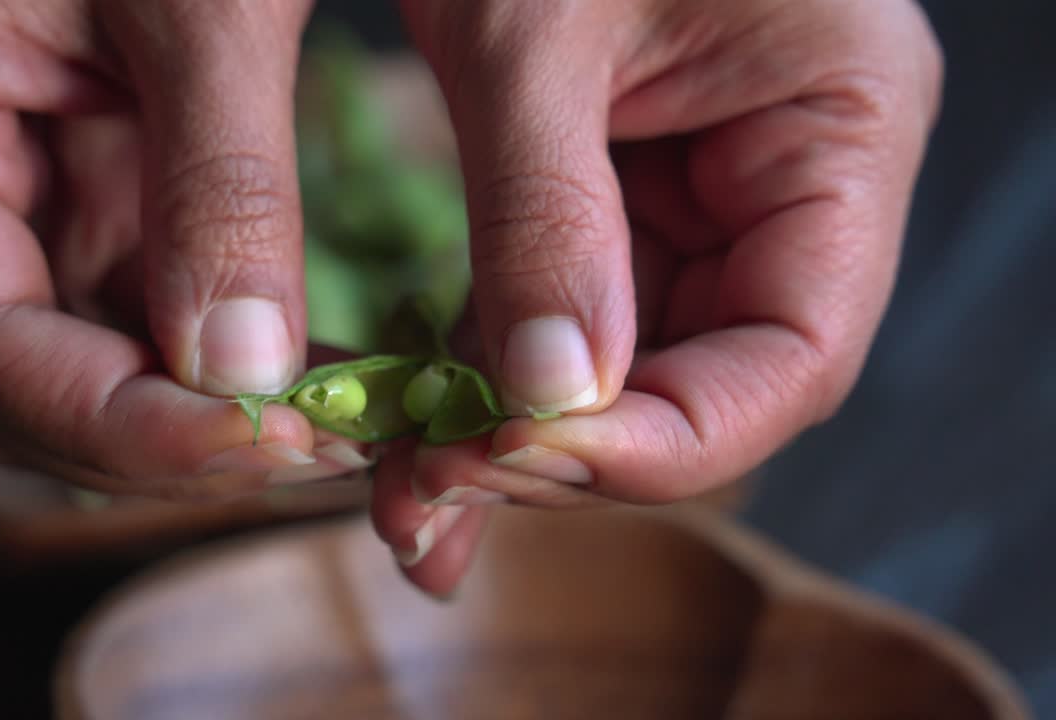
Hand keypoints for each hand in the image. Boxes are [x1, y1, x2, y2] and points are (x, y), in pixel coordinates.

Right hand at [0, 0, 372, 496]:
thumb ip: (218, 175)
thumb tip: (250, 374)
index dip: (116, 424)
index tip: (261, 445)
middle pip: (25, 388)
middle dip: (169, 441)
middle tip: (321, 454)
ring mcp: (17, 199)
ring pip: (93, 373)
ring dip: (211, 421)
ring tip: (343, 432)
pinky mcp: (96, 196)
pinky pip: (151, 320)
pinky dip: (238, 367)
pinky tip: (332, 381)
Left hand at [372, 0, 942, 596]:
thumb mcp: (535, 31)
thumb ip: (545, 214)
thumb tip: (546, 402)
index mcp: (841, 127)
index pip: (794, 352)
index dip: (671, 439)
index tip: (531, 460)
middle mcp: (789, 182)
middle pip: (709, 381)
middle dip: (573, 454)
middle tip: (441, 493)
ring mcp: (702, 201)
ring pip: (629, 374)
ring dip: (521, 445)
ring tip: (413, 502)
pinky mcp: (615, 206)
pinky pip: (568, 325)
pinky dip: (494, 390)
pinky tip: (424, 449)